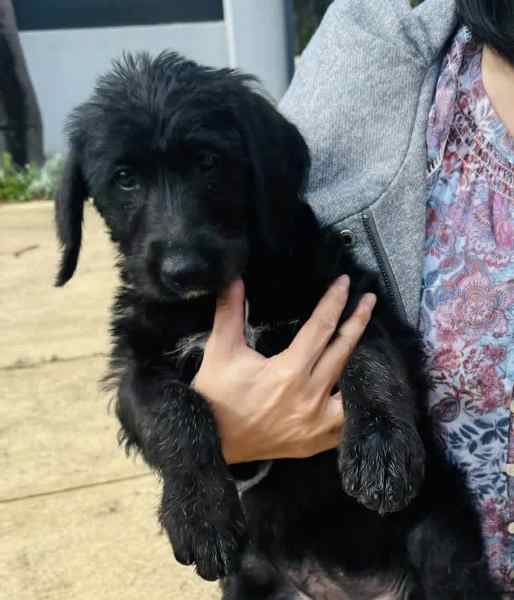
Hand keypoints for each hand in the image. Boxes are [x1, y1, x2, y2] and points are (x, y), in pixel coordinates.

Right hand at [193, 276, 375, 463]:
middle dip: (358, 321)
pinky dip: (357, 403)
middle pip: (344, 351)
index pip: (321, 328)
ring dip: (364, 361)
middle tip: (370, 299)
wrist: (210, 441)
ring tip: (375, 341)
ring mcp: (318, 424)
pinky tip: (363, 387)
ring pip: (354, 387)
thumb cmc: (216, 394)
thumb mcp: (220, 350)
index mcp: (289, 372)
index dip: (334, 302)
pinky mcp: (317, 442)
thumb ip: (230, 312)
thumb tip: (233, 277)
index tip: (345, 283)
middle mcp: (310, 397)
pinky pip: (348, 421)